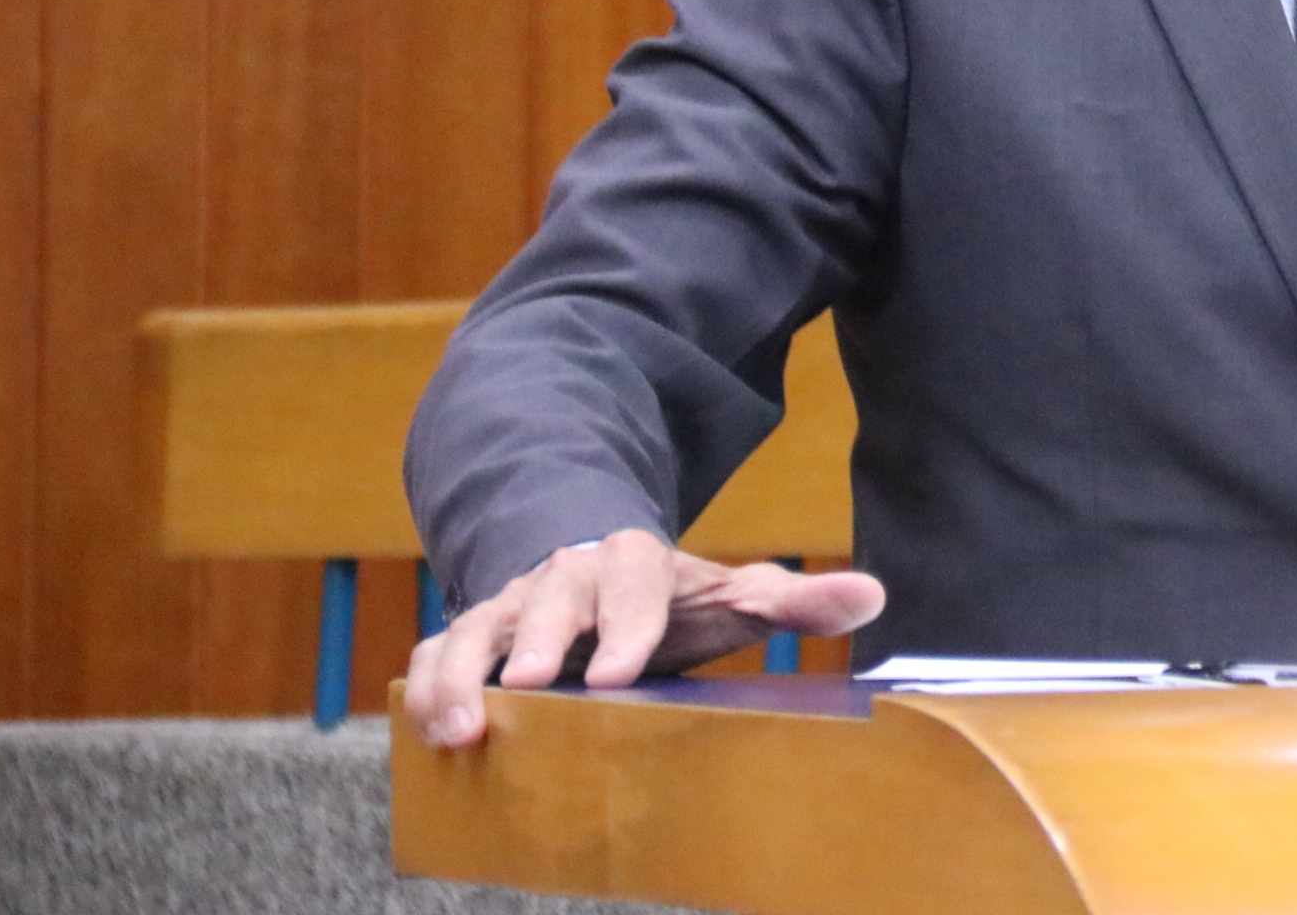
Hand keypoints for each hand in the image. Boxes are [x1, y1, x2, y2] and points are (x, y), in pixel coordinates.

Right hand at [403, 528, 885, 748]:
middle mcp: (563, 577)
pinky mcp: (470, 638)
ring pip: (473, 628)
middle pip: (546, 601)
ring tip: (458, 729)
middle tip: (529, 689)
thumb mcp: (727, 596)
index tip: (620, 672)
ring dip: (461, 674)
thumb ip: (793, 602)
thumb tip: (872, 596)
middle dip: (536, 641)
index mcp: (633, 563)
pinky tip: (427, 732)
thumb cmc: (666, 599)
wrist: (589, 567)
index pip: (632, 584)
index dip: (626, 625)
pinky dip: (424, 687)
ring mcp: (510, 607)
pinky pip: (433, 654)